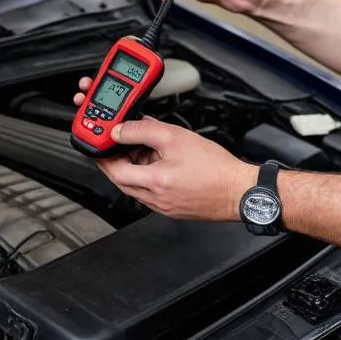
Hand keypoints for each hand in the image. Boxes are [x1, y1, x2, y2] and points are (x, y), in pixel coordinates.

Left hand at [89, 116, 255, 220]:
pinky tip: (160, 164)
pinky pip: (150, 193)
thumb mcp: (176, 136)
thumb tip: (121, 129)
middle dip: (116, 162)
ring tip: (145, 151)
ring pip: (136, 187)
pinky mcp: (172, 209)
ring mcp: (163, 207)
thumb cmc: (216, 168)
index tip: (101, 143)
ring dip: (133, 169)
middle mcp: (154, 199)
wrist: (239, 190)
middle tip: (117, 145)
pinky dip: (148, 178)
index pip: (113, 170)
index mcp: (153, 182)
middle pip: (122, 180)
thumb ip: (144, 130)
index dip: (104, 155)